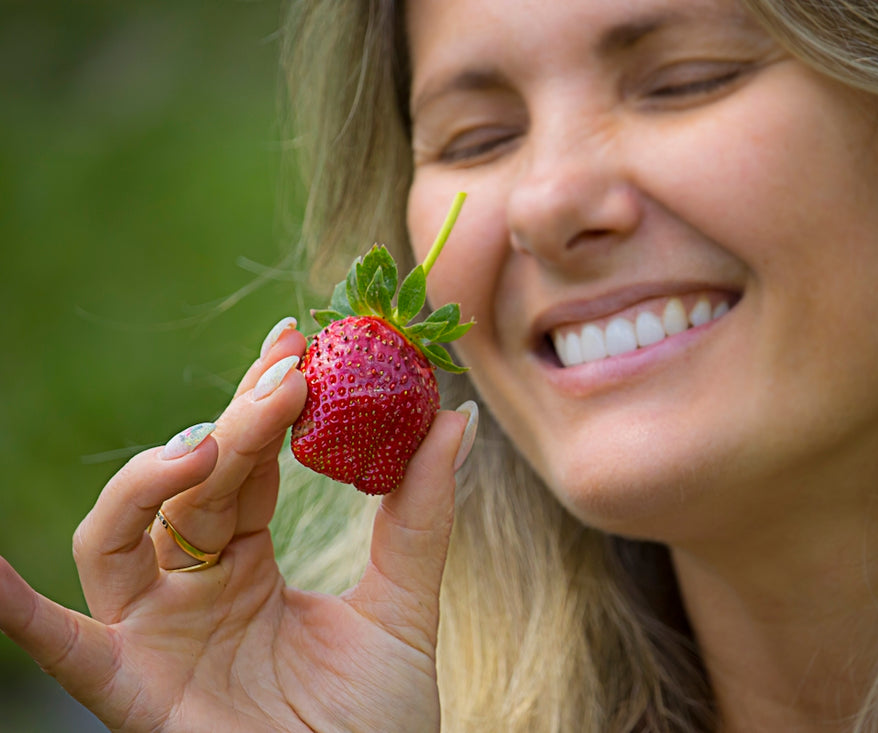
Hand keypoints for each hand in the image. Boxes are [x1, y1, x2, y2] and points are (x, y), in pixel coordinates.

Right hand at [0, 321, 472, 731]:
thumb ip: (421, 517)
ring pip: (118, 537)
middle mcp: (193, 590)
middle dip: (235, 423)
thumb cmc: (374, 722)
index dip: (264, 405)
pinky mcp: (134, 690)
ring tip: (211, 448)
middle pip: (192, 487)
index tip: (300, 344)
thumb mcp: (402, 608)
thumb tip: (455, 419)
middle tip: (287, 371)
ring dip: (149, 481)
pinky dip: (19, 613)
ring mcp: (159, 635)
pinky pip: (68, 647)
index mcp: (248, 566)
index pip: (244, 466)